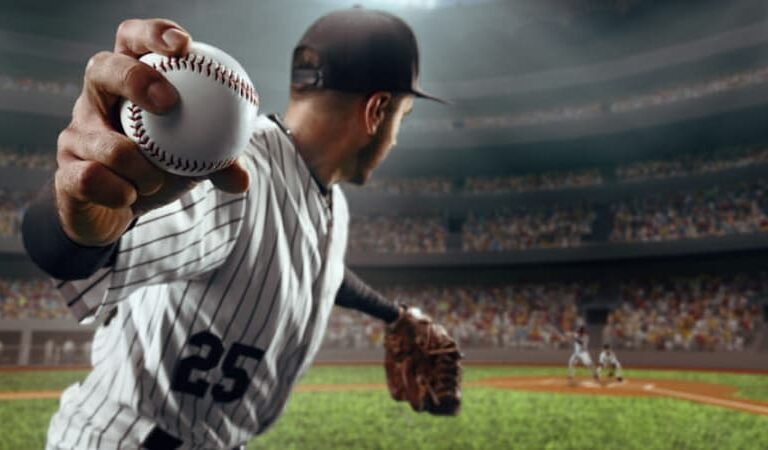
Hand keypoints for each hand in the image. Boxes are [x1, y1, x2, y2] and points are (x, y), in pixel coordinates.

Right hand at [55, 18, 249, 246]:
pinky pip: (89, 177)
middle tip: (169, 103)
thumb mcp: (193, 160)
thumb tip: (241, 177)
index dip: (153, 34)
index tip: (183, 46)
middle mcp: (96, 99)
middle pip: (102, 67)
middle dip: (135, 79)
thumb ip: (219, 163)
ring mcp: (76, 133)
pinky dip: (116, 190)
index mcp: (129, 83)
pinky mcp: (66, 170)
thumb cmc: (158, 168)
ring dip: (135, 163)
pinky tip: (129, 196)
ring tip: (153, 181)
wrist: (116, 210)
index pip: (132, 40)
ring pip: (98, 137)